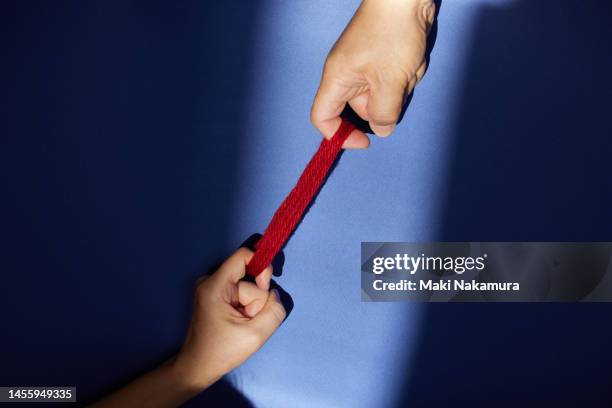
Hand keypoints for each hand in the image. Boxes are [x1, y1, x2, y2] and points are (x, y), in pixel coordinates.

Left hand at [173, 248, 285, 390]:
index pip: (243, 255)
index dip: (261, 267)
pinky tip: (238, 321)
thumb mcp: (256, 335)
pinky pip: (241, 293)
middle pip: (249, 278)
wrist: (198, 366)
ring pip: (247, 288)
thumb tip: (274, 293)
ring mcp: (212, 287)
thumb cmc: (222, 352)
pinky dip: (245, 307)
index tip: (265, 287)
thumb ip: (274, 310)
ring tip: (239, 324)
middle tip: (245, 321)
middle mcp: (211, 280)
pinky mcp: (216, 295)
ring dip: (250, 307)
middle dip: (255, 300)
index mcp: (215, 285)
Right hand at [311, 0, 435, 145]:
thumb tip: (382, 130)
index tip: (365, 141)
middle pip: (360, 109)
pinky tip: (413, 60)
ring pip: (382, 95)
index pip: (323, 117)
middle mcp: (347, 75)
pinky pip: (393, 81)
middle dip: (385, 104)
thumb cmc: (392, 34)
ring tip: (408, 66)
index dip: (340, 135)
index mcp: (337, 79)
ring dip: (400, 88)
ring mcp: (365, 66)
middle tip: (399, 85)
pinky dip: (405, 77)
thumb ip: (384, 112)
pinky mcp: (381, 59)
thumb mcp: (390, 81)